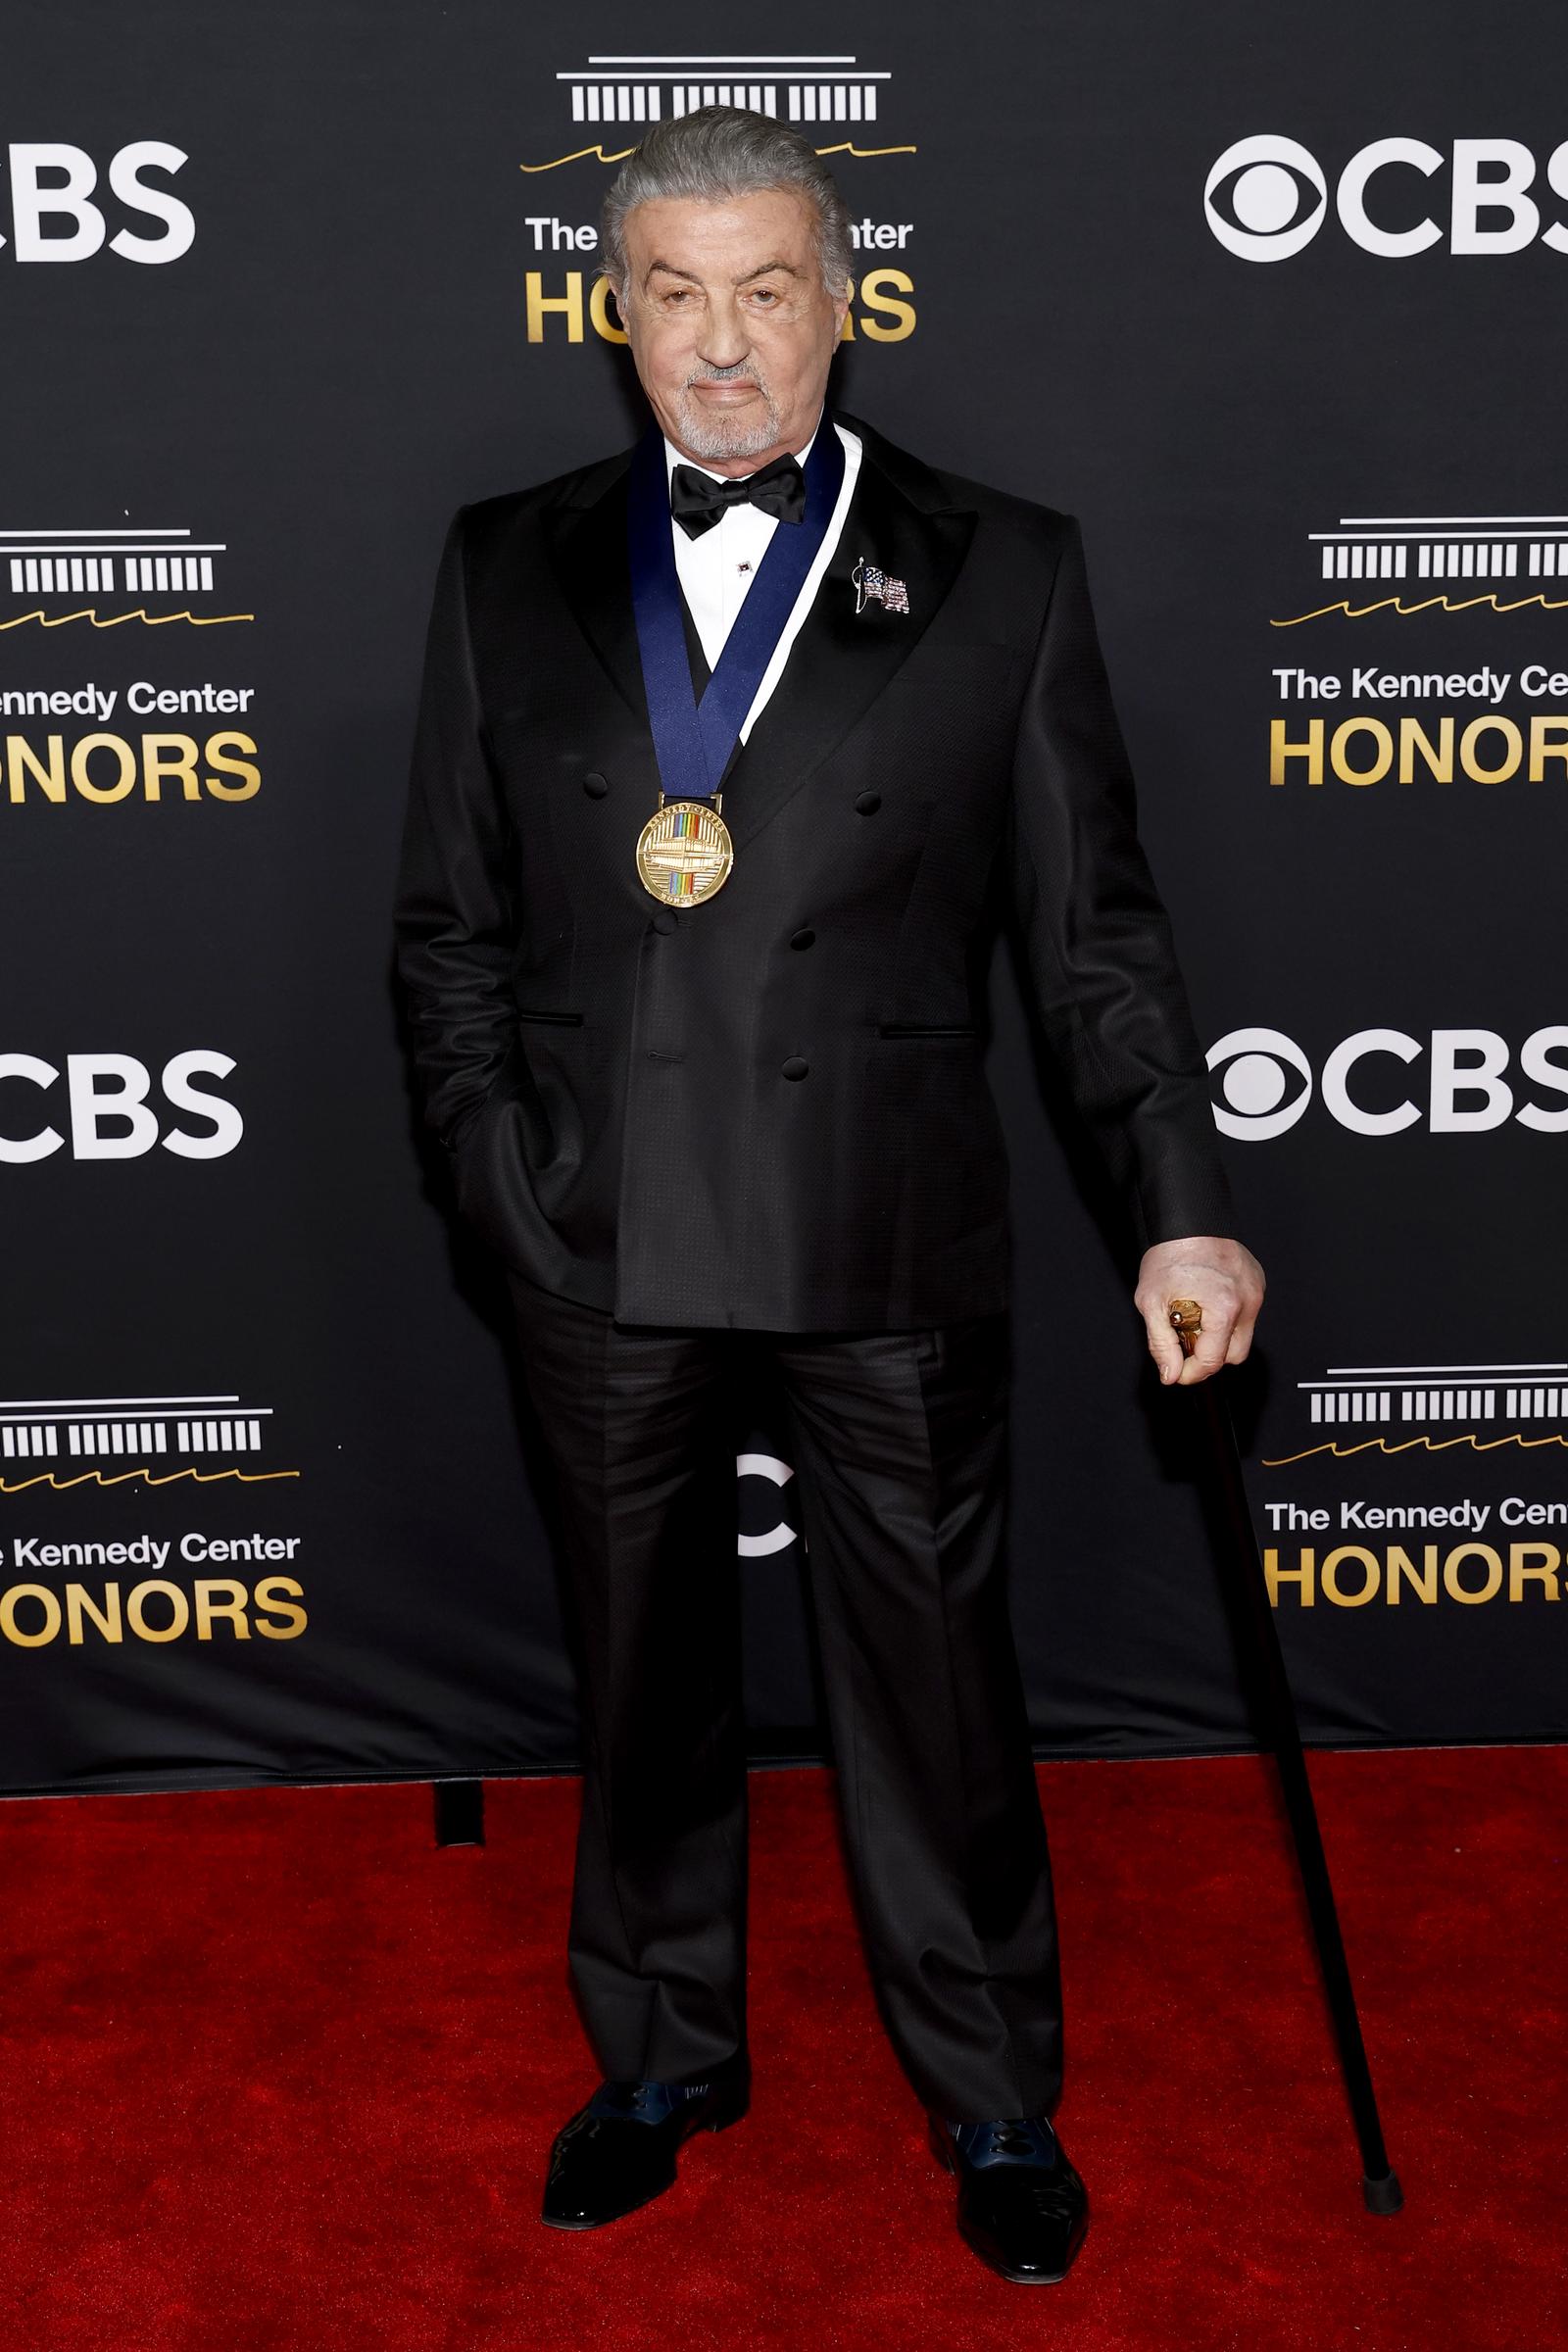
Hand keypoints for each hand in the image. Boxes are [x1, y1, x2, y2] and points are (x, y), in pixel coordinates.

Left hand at [1134, 1236, 1265, 1386]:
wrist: (1187, 1219)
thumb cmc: (1169, 1255)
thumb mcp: (1152, 1303)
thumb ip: (1161, 1344)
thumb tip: (1171, 1375)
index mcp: (1224, 1309)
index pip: (1212, 1362)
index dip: (1190, 1373)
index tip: (1176, 1370)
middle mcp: (1247, 1302)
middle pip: (1233, 1355)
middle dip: (1208, 1355)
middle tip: (1184, 1338)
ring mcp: (1256, 1291)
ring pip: (1242, 1336)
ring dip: (1219, 1336)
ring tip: (1195, 1317)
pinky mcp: (1257, 1282)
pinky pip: (1246, 1314)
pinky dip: (1227, 1316)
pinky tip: (1206, 1301)